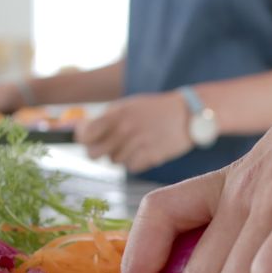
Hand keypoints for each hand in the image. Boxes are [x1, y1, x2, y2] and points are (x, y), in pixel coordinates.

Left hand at [74, 93, 192, 172]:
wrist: (189, 113)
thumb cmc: (155, 110)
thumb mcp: (130, 105)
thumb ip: (108, 118)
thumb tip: (84, 133)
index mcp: (117, 113)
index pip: (86, 134)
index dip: (83, 138)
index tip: (87, 137)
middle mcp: (125, 129)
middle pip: (94, 153)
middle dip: (98, 151)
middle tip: (106, 146)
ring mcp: (138, 144)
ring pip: (114, 161)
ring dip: (121, 155)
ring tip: (135, 143)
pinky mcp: (151, 157)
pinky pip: (131, 167)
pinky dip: (135, 162)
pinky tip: (145, 150)